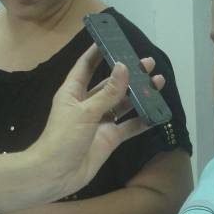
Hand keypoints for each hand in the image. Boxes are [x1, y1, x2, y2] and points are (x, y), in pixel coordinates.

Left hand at [29, 45, 163, 198]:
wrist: (55, 174)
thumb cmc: (62, 138)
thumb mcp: (84, 111)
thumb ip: (107, 92)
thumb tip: (124, 68)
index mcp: (74, 92)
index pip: (86, 66)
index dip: (97, 52)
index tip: (111, 38)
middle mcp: (88, 104)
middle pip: (110, 84)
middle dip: (128, 74)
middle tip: (148, 63)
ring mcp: (100, 122)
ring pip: (123, 104)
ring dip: (138, 94)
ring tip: (157, 82)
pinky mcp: (109, 139)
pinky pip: (129, 126)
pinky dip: (142, 120)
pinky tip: (156, 112)